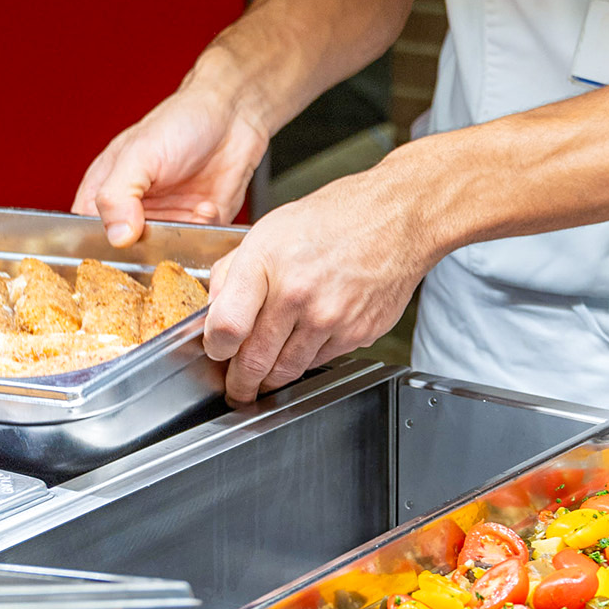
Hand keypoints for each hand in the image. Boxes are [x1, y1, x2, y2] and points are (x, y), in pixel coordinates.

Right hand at [73, 76, 269, 245]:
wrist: (233, 115)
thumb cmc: (180, 122)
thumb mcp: (139, 153)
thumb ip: (118, 195)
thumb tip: (117, 236)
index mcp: (103, 193)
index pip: (84, 237)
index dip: (95, 251)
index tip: (118, 249)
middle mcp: (131, 213)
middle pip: (123, 256)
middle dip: (144, 252)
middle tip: (161, 234)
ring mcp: (165, 222)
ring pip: (162, 258)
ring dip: (179, 242)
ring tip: (191, 210)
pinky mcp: (196, 228)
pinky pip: (197, 250)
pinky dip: (204, 234)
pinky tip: (207, 208)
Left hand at [200, 159, 436, 402]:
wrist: (395, 219)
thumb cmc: (332, 220)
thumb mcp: (267, 232)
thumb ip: (232, 274)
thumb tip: (213, 314)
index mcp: (268, 264)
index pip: (226, 327)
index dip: (215, 347)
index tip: (216, 352)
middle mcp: (299, 295)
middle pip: (255, 362)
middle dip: (239, 383)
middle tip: (235, 389)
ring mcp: (331, 319)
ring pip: (287, 371)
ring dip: (271, 379)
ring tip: (264, 375)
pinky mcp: (358, 334)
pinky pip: (319, 361)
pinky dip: (306, 359)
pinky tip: (306, 341)